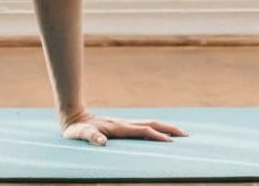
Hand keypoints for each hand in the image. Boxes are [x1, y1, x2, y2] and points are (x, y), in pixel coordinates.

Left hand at [59, 107, 188, 145]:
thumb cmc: (75, 129)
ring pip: (149, 124)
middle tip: (186, 135)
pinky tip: (159, 134)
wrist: (72, 116)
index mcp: (117, 127)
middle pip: (151, 124)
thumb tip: (102, 141)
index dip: (156, 136)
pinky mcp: (122, 127)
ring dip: (165, 128)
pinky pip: (143, 128)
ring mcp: (123, 124)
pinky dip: (155, 129)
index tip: (170, 142)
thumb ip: (90, 137)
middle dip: (168, 129)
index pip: (142, 131)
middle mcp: (123, 124)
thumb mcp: (79, 134)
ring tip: (179, 134)